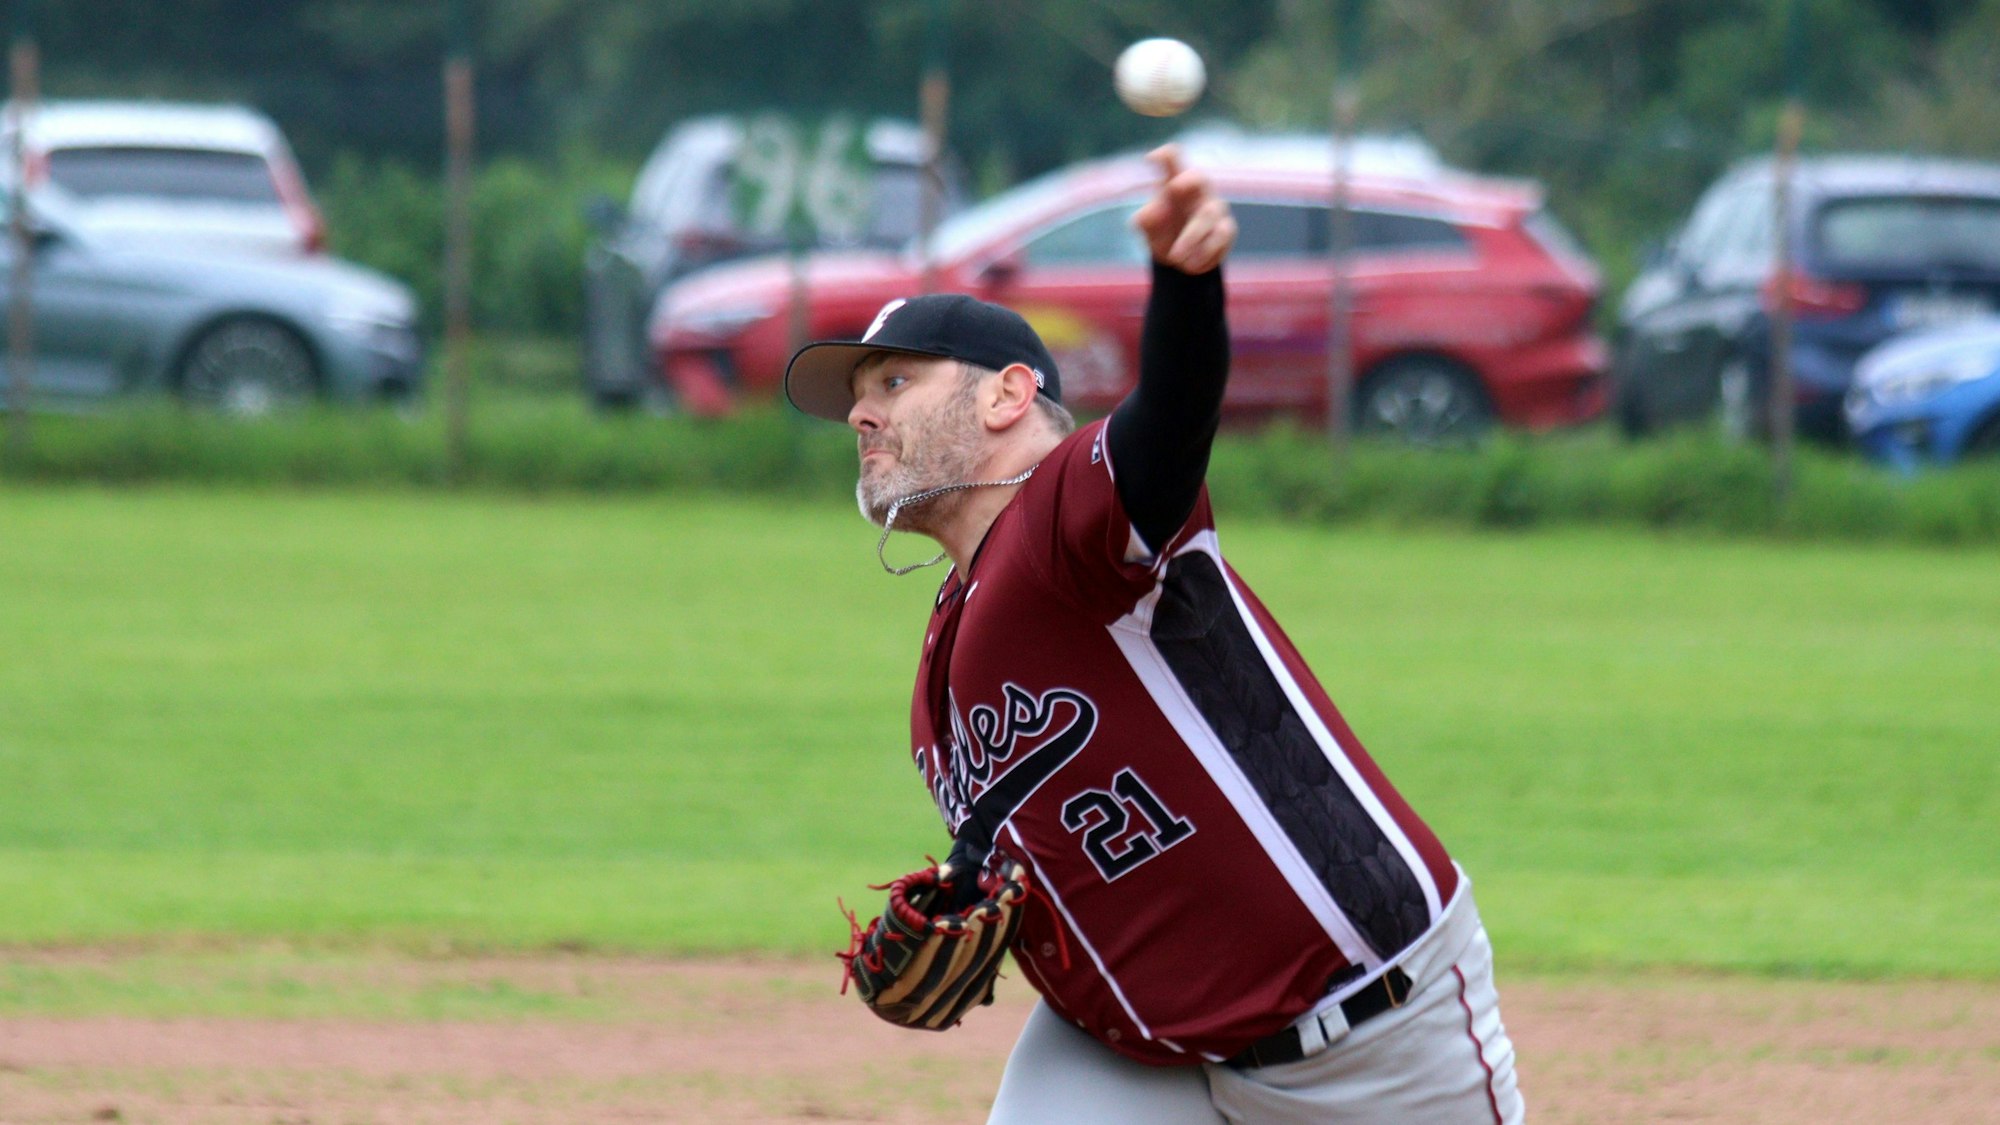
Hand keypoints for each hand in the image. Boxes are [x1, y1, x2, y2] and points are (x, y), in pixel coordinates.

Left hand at [1132, 144, 1235, 273]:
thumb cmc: (1162, 232)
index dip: (1164, 156)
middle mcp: (1197, 191)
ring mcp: (1214, 208)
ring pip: (1207, 215)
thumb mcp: (1149, 230)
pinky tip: (1190, 265)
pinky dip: (1204, 252)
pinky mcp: (1226, 228)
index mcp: (1174, 183)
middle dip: (1188, 180)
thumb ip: (1145, 221)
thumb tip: (1146, 214)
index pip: (1172, 160)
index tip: (1151, 159)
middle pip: (1197, 176)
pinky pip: (1220, 236)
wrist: (1180, 261)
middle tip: (1173, 187)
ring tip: (1175, 259)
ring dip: (1190, 238)